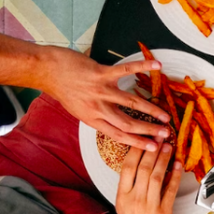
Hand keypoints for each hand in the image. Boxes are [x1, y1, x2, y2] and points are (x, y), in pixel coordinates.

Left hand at [41, 46, 169, 150]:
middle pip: (128, 123)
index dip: (138, 143)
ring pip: (131, 103)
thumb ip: (98, 116)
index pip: (118, 135)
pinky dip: (143, 66)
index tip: (153, 148)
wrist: (47, 71)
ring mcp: (100, 90)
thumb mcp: (79, 110)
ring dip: (151, 110)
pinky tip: (157, 65)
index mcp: (92, 119)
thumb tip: (116, 122)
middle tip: (165, 134)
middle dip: (149, 130)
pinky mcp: (101, 73)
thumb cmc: (64, 89)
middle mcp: (98, 108)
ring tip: (165, 115)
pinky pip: (126, 70)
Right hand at [116, 142, 181, 213]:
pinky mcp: (164, 213)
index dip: (136, 150)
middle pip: (144, 169)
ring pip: (157, 177)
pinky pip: (171, 190)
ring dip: (164, 160)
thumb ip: (130, 184)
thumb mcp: (123, 203)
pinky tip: (178, 165)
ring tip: (169, 147)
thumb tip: (141, 161)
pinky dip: (175, 176)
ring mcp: (149, 206)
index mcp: (122, 195)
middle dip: (153, 150)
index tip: (144, 138)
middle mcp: (135, 199)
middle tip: (160, 137)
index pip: (127, 167)